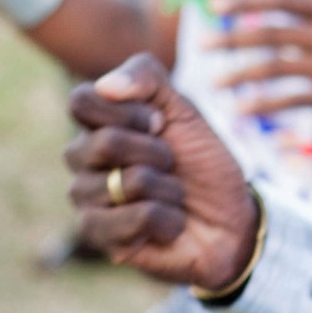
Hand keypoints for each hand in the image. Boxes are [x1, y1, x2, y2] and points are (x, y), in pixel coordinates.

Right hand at [65, 54, 262, 290]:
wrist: (230, 217)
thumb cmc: (201, 163)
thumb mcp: (184, 109)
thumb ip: (147, 77)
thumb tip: (105, 85)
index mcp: (97, 124)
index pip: (81, 102)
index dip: (129, 112)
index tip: (161, 124)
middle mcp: (83, 160)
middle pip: (104, 143)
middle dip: (158, 153)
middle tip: (172, 165)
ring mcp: (86, 199)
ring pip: (126, 183)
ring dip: (168, 189)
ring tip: (173, 197)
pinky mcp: (99, 236)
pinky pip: (135, 219)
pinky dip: (168, 219)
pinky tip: (169, 225)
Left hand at [205, 0, 311, 116]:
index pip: (280, 1)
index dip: (246, 3)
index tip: (213, 5)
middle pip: (271, 35)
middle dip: (233, 39)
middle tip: (202, 44)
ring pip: (276, 68)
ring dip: (242, 75)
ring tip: (214, 83)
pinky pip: (291, 100)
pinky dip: (264, 105)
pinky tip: (240, 110)